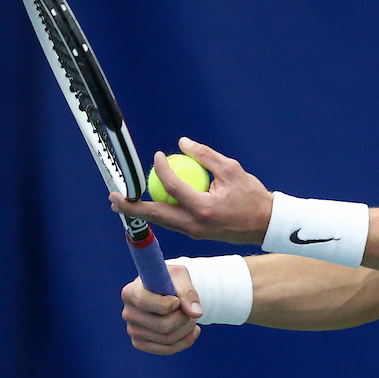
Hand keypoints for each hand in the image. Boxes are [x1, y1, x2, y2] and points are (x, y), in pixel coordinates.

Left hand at [110, 137, 273, 244]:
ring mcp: (195, 232)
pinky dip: (160, 212)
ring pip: (162, 221)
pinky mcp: (196, 234)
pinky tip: (150, 204)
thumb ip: (205, 156)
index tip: (157, 156)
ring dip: (143, 212)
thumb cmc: (252, 196)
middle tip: (113, 198)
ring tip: (123, 203)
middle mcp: (195, 224)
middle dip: (132, 207)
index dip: (161, 168)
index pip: (173, 186)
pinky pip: (173, 223)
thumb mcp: (232, 170)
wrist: (265, 225)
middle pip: (156, 215)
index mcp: (203, 208)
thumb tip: (182, 143)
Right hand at [121, 263, 201, 353]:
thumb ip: (188, 293)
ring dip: (187, 328)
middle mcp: (128, 313)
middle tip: (190, 310)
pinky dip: (186, 341)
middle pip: (163, 325)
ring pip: (168, 339)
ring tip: (191, 317)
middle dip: (185, 318)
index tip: (177, 300)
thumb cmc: (171, 281)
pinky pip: (168, 349)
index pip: (146, 303)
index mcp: (130, 292)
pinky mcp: (140, 343)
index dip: (169, 304)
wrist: (165, 291)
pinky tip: (192, 330)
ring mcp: (133, 330)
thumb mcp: (180, 277)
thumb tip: (196, 313)